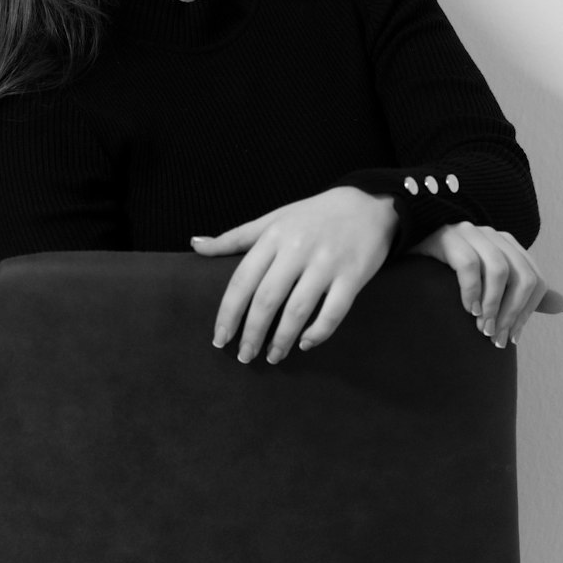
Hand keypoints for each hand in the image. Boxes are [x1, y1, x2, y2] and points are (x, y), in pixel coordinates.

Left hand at [190, 187, 398, 362]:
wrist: (368, 204)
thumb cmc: (312, 216)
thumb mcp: (272, 220)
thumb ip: (234, 237)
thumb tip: (194, 245)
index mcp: (273, 236)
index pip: (242, 280)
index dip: (228, 313)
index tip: (219, 339)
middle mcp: (297, 249)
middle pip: (267, 299)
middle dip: (251, 333)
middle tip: (244, 357)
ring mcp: (326, 262)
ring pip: (298, 309)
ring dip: (282, 339)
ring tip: (272, 357)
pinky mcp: (353, 275)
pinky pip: (334, 311)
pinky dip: (318, 332)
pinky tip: (305, 344)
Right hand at [409, 222, 562, 346]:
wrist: (407, 262)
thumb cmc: (448, 279)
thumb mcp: (488, 287)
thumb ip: (522, 294)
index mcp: (508, 246)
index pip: (535, 280)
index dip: (527, 312)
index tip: (512, 338)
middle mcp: (494, 235)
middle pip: (523, 275)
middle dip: (513, 311)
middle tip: (496, 337)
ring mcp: (471, 232)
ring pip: (499, 269)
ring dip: (493, 305)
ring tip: (482, 327)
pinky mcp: (447, 236)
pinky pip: (469, 265)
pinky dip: (472, 291)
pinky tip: (467, 309)